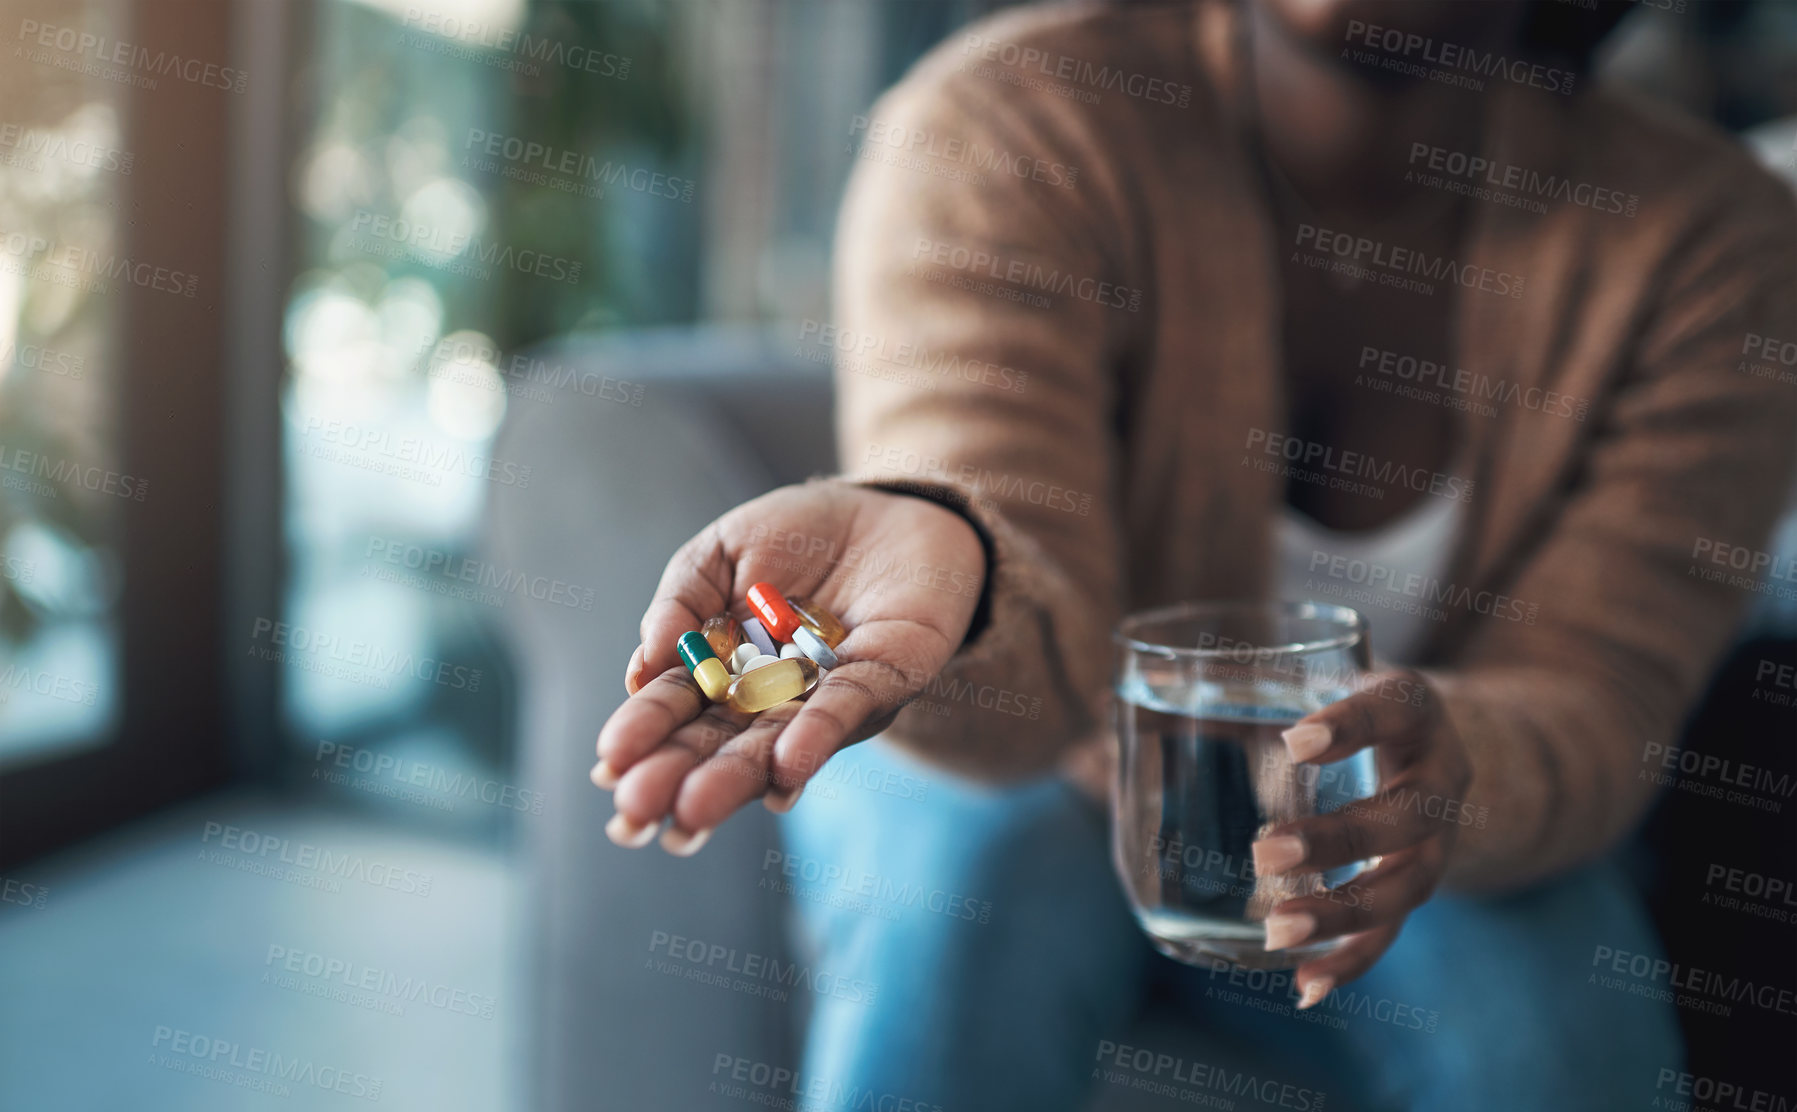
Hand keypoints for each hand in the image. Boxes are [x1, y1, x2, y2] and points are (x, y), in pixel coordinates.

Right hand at [592, 480, 984, 853]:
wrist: (888, 506)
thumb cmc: (797, 536)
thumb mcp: (720, 553)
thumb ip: (681, 602)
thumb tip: (641, 669)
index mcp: (725, 673)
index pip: (677, 711)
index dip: (643, 738)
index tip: (607, 767)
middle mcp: (775, 700)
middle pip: (720, 746)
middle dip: (678, 779)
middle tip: (632, 815)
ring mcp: (828, 697)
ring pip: (778, 745)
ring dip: (736, 778)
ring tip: (692, 810)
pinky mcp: (887, 678)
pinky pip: (849, 708)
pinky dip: (817, 736)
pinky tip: (784, 766)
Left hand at [1250, 669, 1471, 1008]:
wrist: (1421, 742)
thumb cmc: (1340, 704)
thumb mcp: (1306, 681)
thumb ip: (1222, 694)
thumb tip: (1101, 706)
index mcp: (1413, 707)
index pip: (1396, 708)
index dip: (1354, 725)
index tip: (1294, 741)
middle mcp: (1440, 774)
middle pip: (1407, 814)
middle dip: (1338, 840)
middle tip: (1264, 852)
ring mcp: (1438, 839)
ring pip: (1405, 885)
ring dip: (1341, 912)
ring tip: (1277, 931)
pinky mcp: (1415, 885)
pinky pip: (1392, 933)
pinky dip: (1351, 961)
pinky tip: (1305, 987)